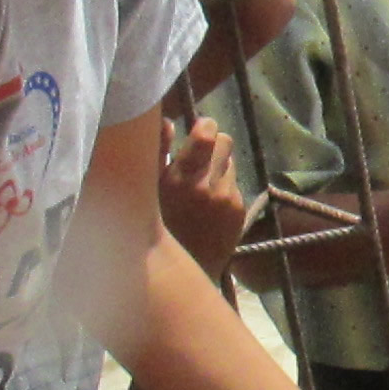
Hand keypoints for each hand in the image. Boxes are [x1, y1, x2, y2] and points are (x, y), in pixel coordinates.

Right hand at [158, 117, 244, 279]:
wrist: (180, 268)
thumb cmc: (157, 224)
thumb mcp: (149, 189)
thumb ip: (157, 152)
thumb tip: (167, 121)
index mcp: (182, 177)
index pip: (208, 134)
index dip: (206, 127)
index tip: (200, 129)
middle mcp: (208, 186)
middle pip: (225, 142)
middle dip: (214, 146)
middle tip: (200, 159)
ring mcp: (227, 199)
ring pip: (231, 164)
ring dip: (218, 169)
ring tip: (200, 188)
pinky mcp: (239, 211)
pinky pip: (235, 186)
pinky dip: (224, 190)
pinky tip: (208, 207)